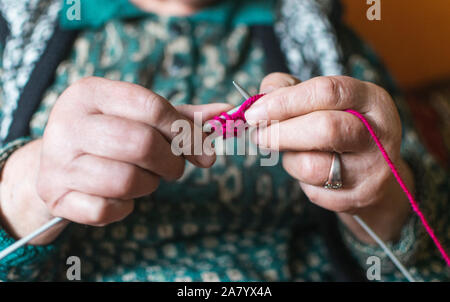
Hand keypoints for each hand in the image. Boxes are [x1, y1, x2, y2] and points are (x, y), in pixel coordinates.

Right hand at [0, 77, 226, 243]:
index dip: (186, 131)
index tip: (205, 151)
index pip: (151, 106)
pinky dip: (125, 207)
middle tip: (173, 167)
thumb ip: (181, 116)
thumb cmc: (109, 134)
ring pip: (126, 180)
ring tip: (144, 177)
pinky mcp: (56, 195)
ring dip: (148, 184)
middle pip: (141, 144)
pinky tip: (122, 196)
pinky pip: (107, 209)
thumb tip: (225, 111)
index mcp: (90, 93)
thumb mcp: (138, 116)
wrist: (56, 161)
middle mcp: (69, 123)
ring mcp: (58, 161)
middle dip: (171, 162)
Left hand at [246, 73, 412, 242]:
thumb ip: (288, 91)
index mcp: (371, 100)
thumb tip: (255, 101)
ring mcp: (372, 170)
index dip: (285, 101)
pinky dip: (300, 179)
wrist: (374, 174)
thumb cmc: (339, 127)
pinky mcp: (358, 198)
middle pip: (324, 129)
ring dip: (289, 159)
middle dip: (281, 132)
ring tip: (291, 152)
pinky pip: (313, 191)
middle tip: (258, 135)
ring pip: (312, 166)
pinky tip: (309, 171)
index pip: (327, 92)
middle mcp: (378, 134)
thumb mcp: (322, 102)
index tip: (254, 111)